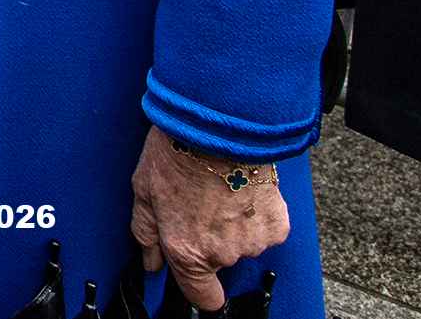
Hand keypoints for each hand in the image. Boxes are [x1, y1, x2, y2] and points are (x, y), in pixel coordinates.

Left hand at [129, 127, 289, 312]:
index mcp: (186, 251)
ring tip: (221, 190)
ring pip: (243, 244)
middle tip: (201, 202)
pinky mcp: (276, 225)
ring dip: (235, 225)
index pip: (203, 297)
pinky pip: (266, 230)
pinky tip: (242, 189)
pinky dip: (257, 214)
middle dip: (211, 239)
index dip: (199, 285)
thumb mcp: (143, 190)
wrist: (219, 123)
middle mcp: (222, 253)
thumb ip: (146, 233)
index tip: (196, 272)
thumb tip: (150, 262)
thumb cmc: (177, 151)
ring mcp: (252, 241)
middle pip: (220, 262)